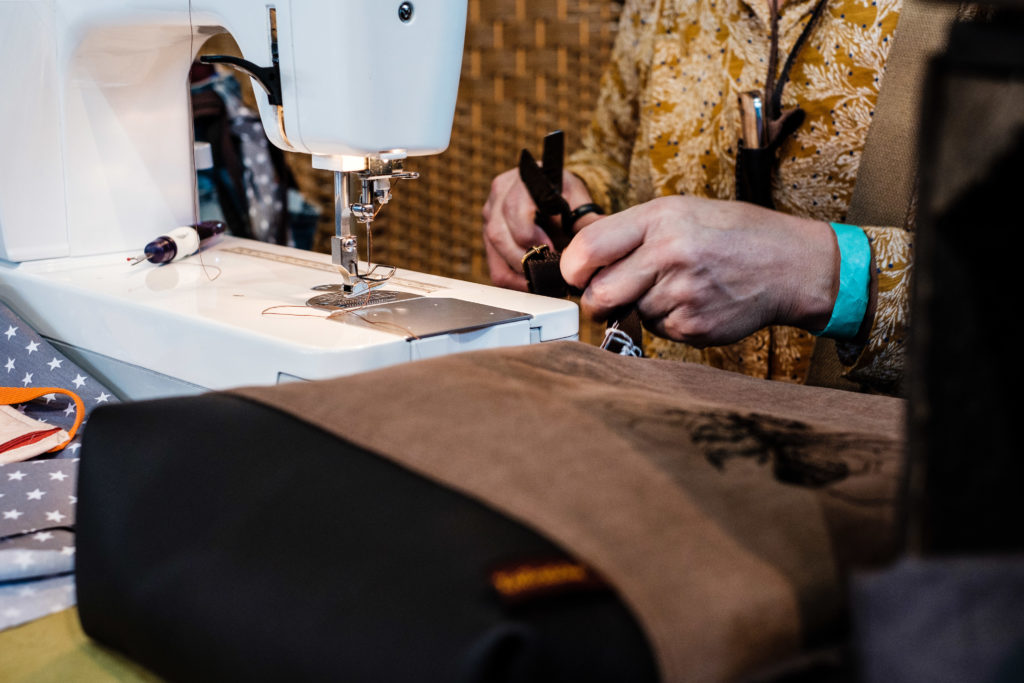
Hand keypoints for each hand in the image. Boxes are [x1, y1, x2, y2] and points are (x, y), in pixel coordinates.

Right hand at [482, 168, 599, 290]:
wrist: (553, 195)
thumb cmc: (565, 196)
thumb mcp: (578, 203)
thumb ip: (587, 221)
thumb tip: (601, 239)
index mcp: (521, 179)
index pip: (514, 208)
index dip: (529, 233)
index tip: (549, 248)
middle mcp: (500, 194)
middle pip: (499, 233)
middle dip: (524, 257)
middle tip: (547, 268)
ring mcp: (490, 214)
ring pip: (495, 251)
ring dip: (518, 270)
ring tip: (542, 277)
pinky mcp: (488, 236)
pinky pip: (494, 266)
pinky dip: (512, 279)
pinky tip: (531, 282)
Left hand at [559, 195, 838, 346]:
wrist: (791, 265)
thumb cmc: (732, 234)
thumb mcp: (681, 211)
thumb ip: (629, 230)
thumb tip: (578, 250)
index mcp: (660, 219)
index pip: (588, 249)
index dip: (573, 268)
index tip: (578, 273)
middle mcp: (669, 254)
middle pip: (598, 294)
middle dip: (598, 299)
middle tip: (614, 292)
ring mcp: (683, 294)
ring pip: (630, 314)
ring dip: (642, 307)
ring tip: (677, 286)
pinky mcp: (694, 326)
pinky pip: (657, 331)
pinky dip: (668, 321)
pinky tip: (694, 301)